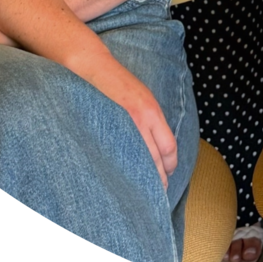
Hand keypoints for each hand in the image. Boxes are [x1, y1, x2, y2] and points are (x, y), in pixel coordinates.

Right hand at [74, 52, 179, 190]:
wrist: (92, 69)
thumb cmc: (119, 86)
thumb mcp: (143, 100)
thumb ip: (152, 123)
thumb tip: (161, 151)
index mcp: (152, 112)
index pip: (169, 149)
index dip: (170, 167)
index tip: (168, 175)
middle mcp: (139, 120)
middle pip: (155, 161)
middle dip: (158, 180)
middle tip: (157, 192)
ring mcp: (121, 126)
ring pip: (137, 164)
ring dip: (141, 180)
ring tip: (141, 192)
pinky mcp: (104, 130)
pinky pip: (116, 158)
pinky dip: (122, 171)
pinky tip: (121, 179)